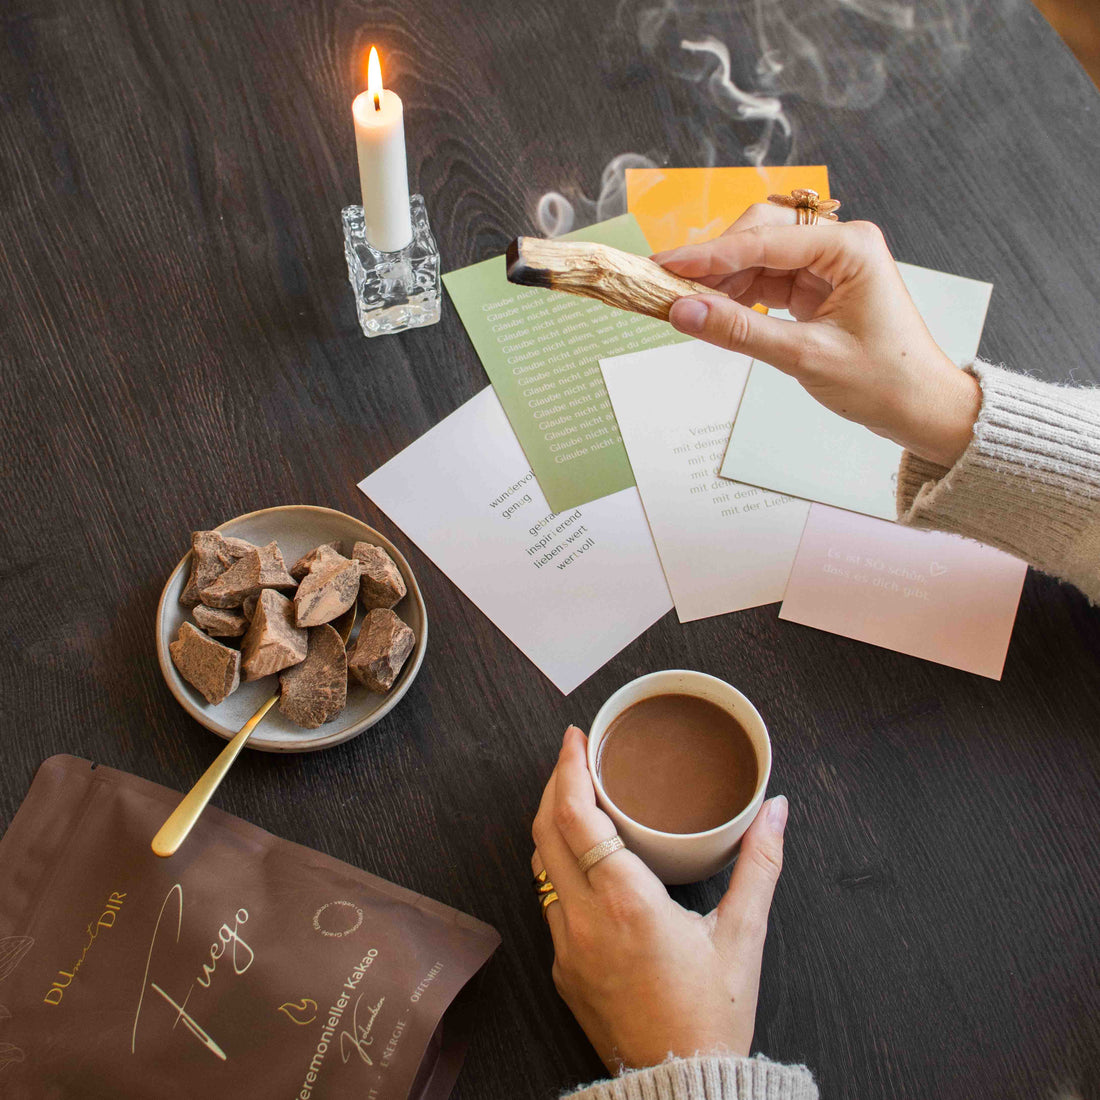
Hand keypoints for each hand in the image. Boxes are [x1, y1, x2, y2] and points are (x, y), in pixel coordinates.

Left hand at [531, 725, 787, 1072]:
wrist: (682, 1087)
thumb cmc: (714, 1016)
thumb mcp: (743, 936)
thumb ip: (760, 865)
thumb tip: (777, 811)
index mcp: (627, 903)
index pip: (577, 817)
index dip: (570, 770)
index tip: (576, 739)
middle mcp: (585, 919)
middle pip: (546, 830)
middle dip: (557, 783)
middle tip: (576, 753)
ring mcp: (566, 946)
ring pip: (541, 864)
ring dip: (553, 822)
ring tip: (577, 793)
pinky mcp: (562, 968)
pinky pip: (549, 899)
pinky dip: (558, 863)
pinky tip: (581, 854)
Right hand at [654, 204, 980, 467]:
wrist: (921, 408)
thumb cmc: (884, 380)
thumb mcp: (805, 356)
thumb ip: (740, 331)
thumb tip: (684, 312)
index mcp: (849, 247)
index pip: (764, 240)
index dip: (709, 254)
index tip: (665, 263)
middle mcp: (839, 245)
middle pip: (758, 234)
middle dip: (714, 262)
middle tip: (668, 286)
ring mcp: (827, 266)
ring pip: (757, 259)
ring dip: (721, 281)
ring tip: (683, 304)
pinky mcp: (817, 288)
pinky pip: (766, 282)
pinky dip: (737, 297)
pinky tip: (712, 312)